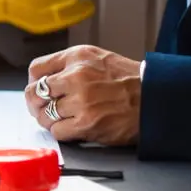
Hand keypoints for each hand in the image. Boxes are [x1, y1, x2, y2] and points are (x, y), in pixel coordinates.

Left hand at [24, 45, 140, 145]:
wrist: (156, 98)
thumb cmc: (129, 80)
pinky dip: (61, 132)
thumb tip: (42, 80)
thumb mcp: (98, 59)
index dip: (34, 83)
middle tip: (43, 110)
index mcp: (77, 57)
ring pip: (44, 115)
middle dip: (35, 104)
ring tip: (62, 120)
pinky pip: (57, 131)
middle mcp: (76, 76)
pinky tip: (72, 129)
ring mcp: (81, 101)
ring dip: (49, 121)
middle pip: (33, 93)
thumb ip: (69, 65)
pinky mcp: (87, 123)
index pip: (36, 69)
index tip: (39, 91)